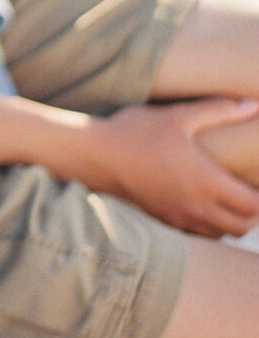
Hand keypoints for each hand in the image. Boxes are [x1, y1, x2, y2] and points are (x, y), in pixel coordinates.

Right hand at [81, 97, 258, 236]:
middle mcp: (196, 207)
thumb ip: (218, 110)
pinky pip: (199, 232)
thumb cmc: (136, 133)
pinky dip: (211, 225)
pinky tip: (204, 203)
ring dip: (233, 221)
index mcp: (206, 183)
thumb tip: (252, 104)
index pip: (253, 207)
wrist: (95, 156)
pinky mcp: (164, 219)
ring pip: (221, 233)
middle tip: (252, 191)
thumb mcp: (178, 116)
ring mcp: (179, 217)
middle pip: (242, 227)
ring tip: (233, 199)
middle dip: (254, 214)